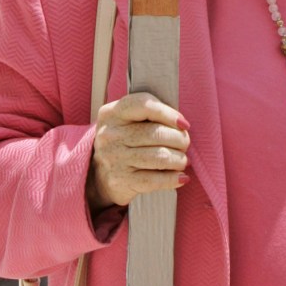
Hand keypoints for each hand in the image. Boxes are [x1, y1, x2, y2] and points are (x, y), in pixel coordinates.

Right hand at [88, 91, 189, 209]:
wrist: (100, 176)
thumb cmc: (124, 142)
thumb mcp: (127, 122)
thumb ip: (150, 115)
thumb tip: (182, 126)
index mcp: (111, 113)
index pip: (144, 105)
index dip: (169, 113)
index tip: (183, 124)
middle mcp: (109, 134)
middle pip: (156, 133)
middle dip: (179, 139)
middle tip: (185, 144)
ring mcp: (114, 158)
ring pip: (159, 156)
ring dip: (179, 159)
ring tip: (183, 160)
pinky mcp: (121, 180)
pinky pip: (155, 179)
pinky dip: (173, 178)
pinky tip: (181, 178)